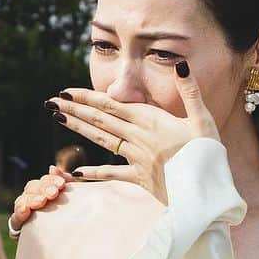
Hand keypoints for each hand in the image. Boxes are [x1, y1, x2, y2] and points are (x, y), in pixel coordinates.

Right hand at [10, 166, 72, 231]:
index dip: (50, 179)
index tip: (62, 183)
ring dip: (32, 199)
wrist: (70, 249)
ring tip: (42, 201)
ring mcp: (24, 214)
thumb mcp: (72, 201)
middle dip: (43, 188)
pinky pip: (15, 220)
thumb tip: (52, 167)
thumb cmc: (71, 222)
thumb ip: (66, 182)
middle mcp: (32, 201)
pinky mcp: (19, 229)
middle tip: (54, 193)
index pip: (43, 181)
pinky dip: (19, 213)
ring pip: (22, 200)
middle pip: (32, 187)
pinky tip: (26, 210)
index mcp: (45, 193)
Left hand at [47, 65, 218, 203]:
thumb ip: (190, 91)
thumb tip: (180, 64)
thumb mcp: (203, 119)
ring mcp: (136, 159)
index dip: (86, 97)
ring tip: (58, 119)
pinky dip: (94, 173)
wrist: (207, 194)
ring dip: (79, 129)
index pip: (111, 105)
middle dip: (74, 109)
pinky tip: (75, 173)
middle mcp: (138, 138)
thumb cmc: (208, 154)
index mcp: (151, 121)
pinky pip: (112, 174)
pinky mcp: (139, 178)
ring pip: (102, 141)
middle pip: (100, 120)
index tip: (65, 91)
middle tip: (50, 102)